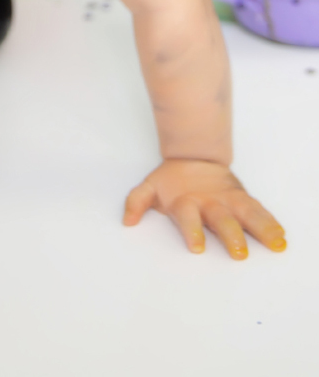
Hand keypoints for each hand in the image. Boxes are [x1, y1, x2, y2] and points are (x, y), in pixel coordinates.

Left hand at [123, 159, 286, 258]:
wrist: (194, 154)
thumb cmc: (172, 180)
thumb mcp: (150, 186)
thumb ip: (137, 201)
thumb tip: (127, 221)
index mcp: (186, 202)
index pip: (188, 218)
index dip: (192, 231)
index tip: (197, 247)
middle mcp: (210, 202)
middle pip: (222, 220)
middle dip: (230, 236)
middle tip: (239, 252)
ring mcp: (228, 200)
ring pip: (246, 214)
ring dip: (261, 229)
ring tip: (275, 243)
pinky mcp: (242, 199)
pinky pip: (258, 211)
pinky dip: (269, 222)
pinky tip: (280, 236)